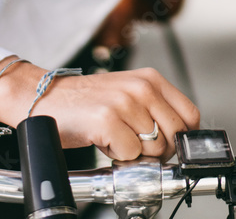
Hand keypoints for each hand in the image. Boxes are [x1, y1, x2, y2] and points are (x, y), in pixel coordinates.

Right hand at [0, 58, 199, 161]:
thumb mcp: (128, 95)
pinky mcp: (107, 121)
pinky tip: (103, 141)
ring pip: (154, 149)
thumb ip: (156, 110)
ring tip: (115, 137)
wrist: (46, 98)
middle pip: (174, 136)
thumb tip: (180, 141)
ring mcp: (125, 103)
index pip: (190, 116)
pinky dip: (117, 157)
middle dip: (157, 150)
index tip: (166, 144)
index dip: (180, 137)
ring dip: (134, 153)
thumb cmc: (87, 101)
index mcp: (151, 79)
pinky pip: (130, 155)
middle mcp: (141, 87)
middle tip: (133, 143)